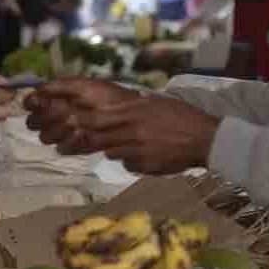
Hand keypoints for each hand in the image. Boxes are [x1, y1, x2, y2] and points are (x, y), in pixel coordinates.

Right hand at [24, 78, 140, 146]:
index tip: (38, 102)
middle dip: (44, 118)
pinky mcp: (76, 146)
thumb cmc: (108, 96)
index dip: (33, 103)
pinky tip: (81, 134)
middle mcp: (56, 116)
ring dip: (57, 130)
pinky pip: (63, 148)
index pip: (32, 103)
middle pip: (34, 123)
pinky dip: (70, 142)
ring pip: (46, 137)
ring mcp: (64, 133)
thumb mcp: (85, 85)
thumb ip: (60, 86)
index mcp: (56, 98)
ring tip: (74, 124)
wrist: (130, 114)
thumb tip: (37, 90)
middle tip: (61, 113)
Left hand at [25, 78, 219, 174]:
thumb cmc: (181, 116)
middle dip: (83, 138)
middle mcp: (130, 130)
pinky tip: (144, 154)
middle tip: (70, 141)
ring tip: (122, 144)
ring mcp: (136, 149)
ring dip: (110, 148)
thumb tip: (118, 107)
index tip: (65, 121)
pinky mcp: (143, 165)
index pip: (96, 117)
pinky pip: (127, 163)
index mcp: (133, 111)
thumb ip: (134, 106)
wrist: (203, 138)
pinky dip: (129, 160)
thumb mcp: (156, 103)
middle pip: (96, 136)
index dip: (78, 120)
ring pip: (110, 151)